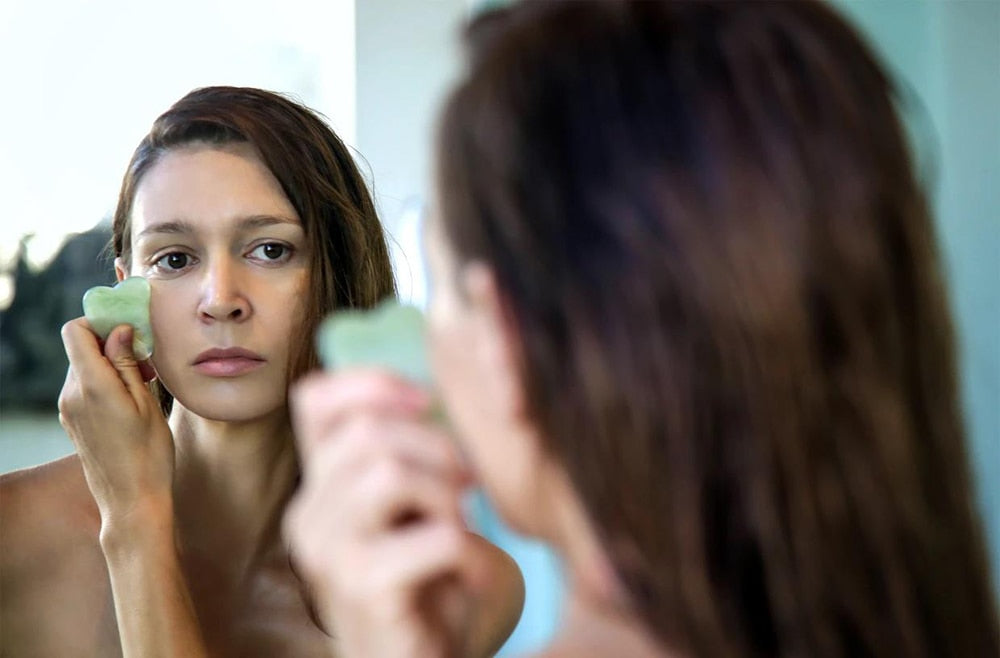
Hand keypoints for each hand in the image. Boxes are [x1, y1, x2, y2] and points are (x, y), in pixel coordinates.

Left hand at [59, 318, 174, 532]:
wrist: (133, 501)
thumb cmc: (149, 454)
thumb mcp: (146, 403)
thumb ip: (126, 363)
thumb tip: (119, 331)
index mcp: (91, 386)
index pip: (75, 332)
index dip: (100, 323)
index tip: (129, 329)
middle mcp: (71, 395)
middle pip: (81, 349)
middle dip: (112, 346)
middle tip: (146, 362)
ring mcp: (69, 410)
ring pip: (85, 368)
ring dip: (112, 366)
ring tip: (143, 384)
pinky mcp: (74, 422)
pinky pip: (85, 388)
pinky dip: (106, 384)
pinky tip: (132, 401)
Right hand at [285, 369, 478, 657]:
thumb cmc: (424, 582)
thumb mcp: (409, 506)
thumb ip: (400, 453)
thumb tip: (426, 393)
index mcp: (318, 487)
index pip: (315, 400)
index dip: (373, 384)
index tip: (426, 401)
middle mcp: (308, 516)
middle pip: (365, 431)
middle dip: (436, 446)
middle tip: (466, 485)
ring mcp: (329, 554)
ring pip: (388, 473)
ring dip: (447, 495)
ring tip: (462, 527)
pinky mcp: (363, 589)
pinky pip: (436, 537)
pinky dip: (473, 551)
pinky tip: (477, 574)